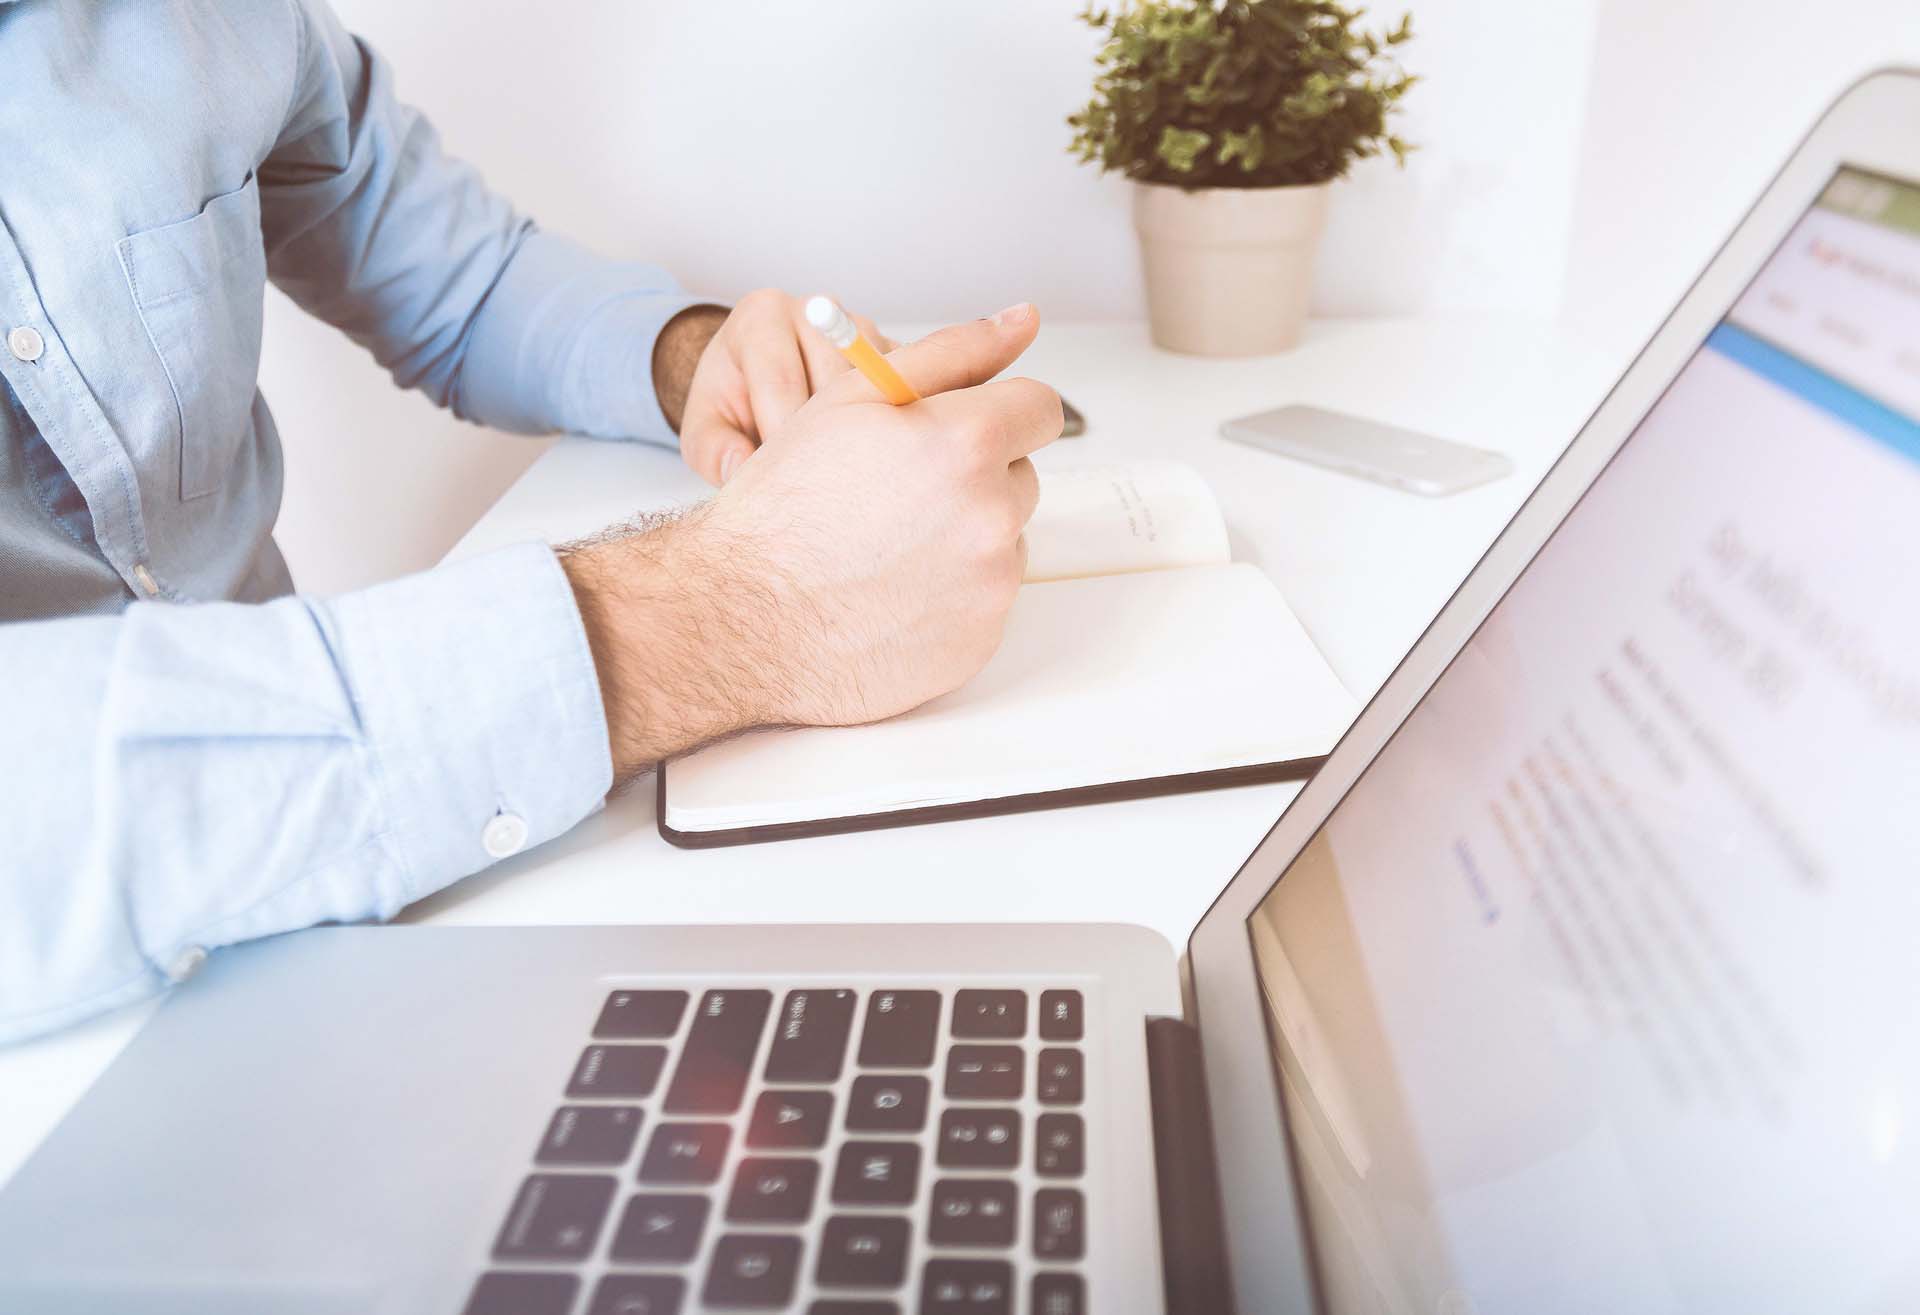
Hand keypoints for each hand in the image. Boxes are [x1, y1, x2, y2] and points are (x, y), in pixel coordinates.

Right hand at [562, 303, 1058, 780]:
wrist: (742, 617)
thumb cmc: (786, 503)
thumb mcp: (853, 398)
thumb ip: (951, 352)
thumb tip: (1023, 319)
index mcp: (967, 442)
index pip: (1039, 408)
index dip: (996, 413)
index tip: (961, 430)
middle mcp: (991, 515)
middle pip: (1021, 477)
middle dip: (974, 477)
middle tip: (897, 494)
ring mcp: (989, 586)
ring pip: (1004, 540)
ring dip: (964, 536)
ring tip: (886, 547)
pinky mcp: (980, 641)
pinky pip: (985, 601)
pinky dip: (950, 595)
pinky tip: (889, 593)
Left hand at [672, 288, 892, 485]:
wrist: (759, 383)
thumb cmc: (732, 405)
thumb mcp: (704, 430)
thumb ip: (714, 451)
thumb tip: (741, 470)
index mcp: (761, 316)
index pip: (780, 378)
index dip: (782, 436)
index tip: (783, 479)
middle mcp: (816, 309)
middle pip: (835, 382)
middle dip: (825, 438)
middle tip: (815, 480)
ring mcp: (861, 328)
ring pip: (877, 388)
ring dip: (863, 434)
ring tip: (842, 469)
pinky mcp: (895, 352)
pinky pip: (906, 392)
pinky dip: (891, 427)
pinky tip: (869, 454)